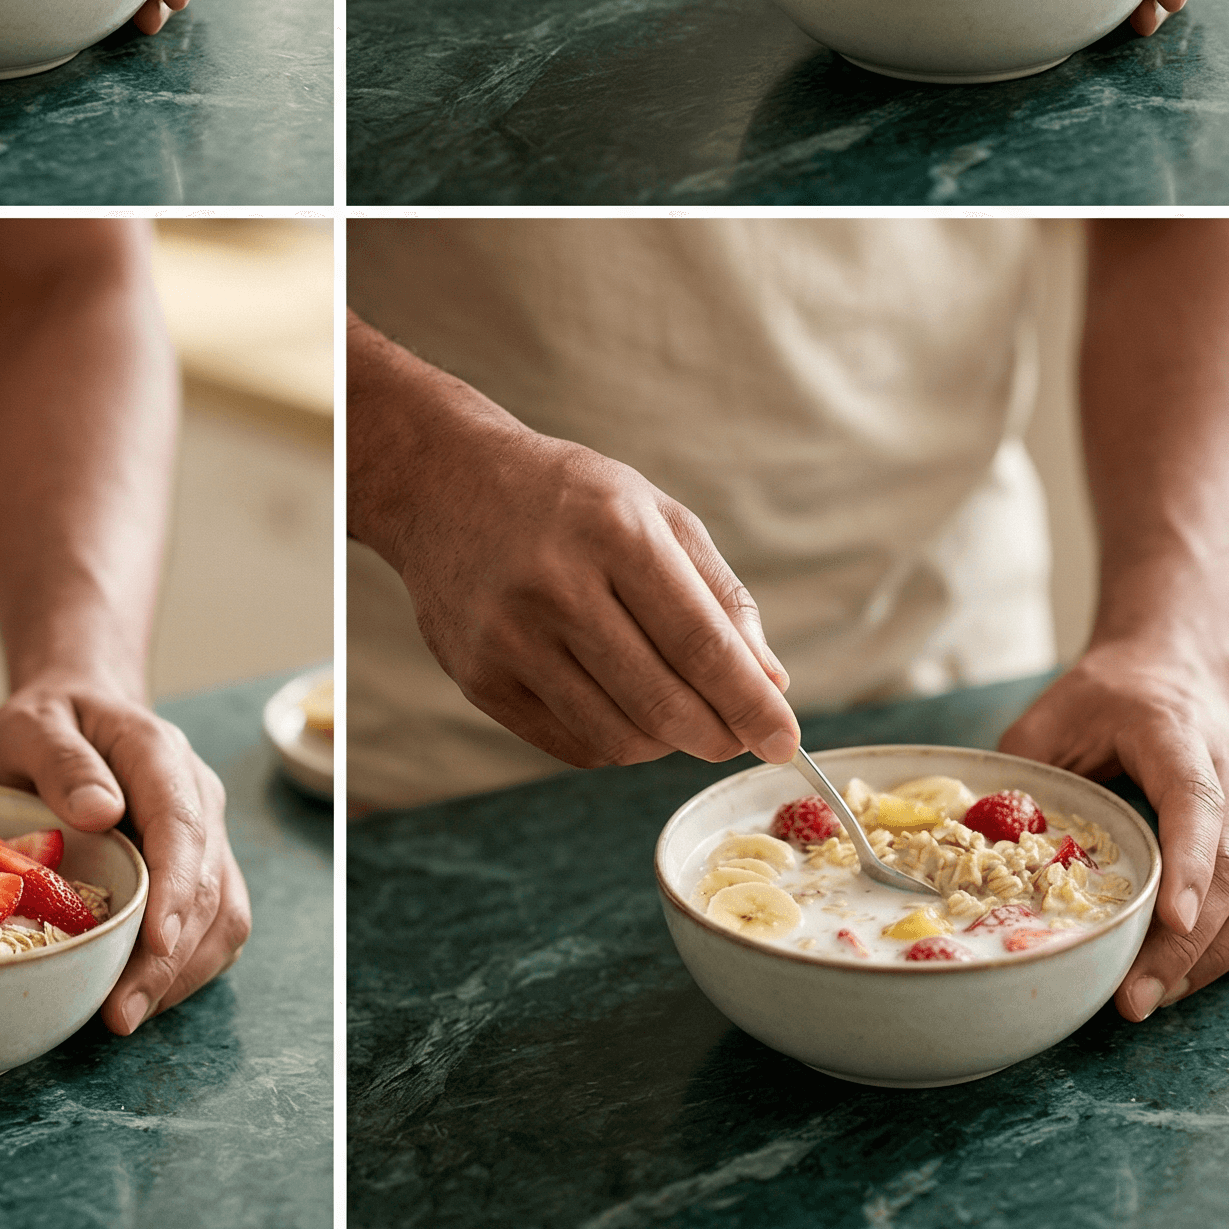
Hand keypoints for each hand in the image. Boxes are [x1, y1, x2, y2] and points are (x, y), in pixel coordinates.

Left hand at [0, 678, 249, 1033]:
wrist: (78, 712)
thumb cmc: (51, 721)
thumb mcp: (33, 725)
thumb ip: (63, 762)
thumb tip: (100, 811)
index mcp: (159, 755)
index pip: (183, 825)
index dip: (176, 889)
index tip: (155, 944)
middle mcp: (197, 796)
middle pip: (207, 884)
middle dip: (170, 957)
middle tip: (120, 1014)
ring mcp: (205, 835)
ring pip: (222, 913)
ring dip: (182, 973)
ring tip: (125, 1015)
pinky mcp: (198, 869)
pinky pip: (212, 927)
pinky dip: (184, 969)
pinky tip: (139, 994)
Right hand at [382, 426, 798, 770]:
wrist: (443, 483)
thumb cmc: (566, 497)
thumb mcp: (652, 511)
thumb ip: (718, 593)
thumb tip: (770, 683)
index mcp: (613, 531)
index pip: (701, 644)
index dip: (751, 703)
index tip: (785, 741)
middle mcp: (556, 585)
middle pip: (664, 703)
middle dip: (719, 735)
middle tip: (738, 736)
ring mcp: (508, 637)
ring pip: (620, 737)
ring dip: (667, 743)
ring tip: (679, 715)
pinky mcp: (478, 677)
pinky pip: (572, 745)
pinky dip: (616, 742)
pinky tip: (622, 708)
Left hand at [999, 641, 1228, 1019]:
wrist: (1169, 670)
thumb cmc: (1104, 698)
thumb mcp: (1049, 716)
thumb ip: (1023, 771)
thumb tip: (983, 840)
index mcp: (1176, 735)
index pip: (1197, 801)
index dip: (1190, 863)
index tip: (1171, 921)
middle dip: (1189, 942)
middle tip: (1138, 995)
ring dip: (1217, 957)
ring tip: (1157, 995)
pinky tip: (1191, 972)